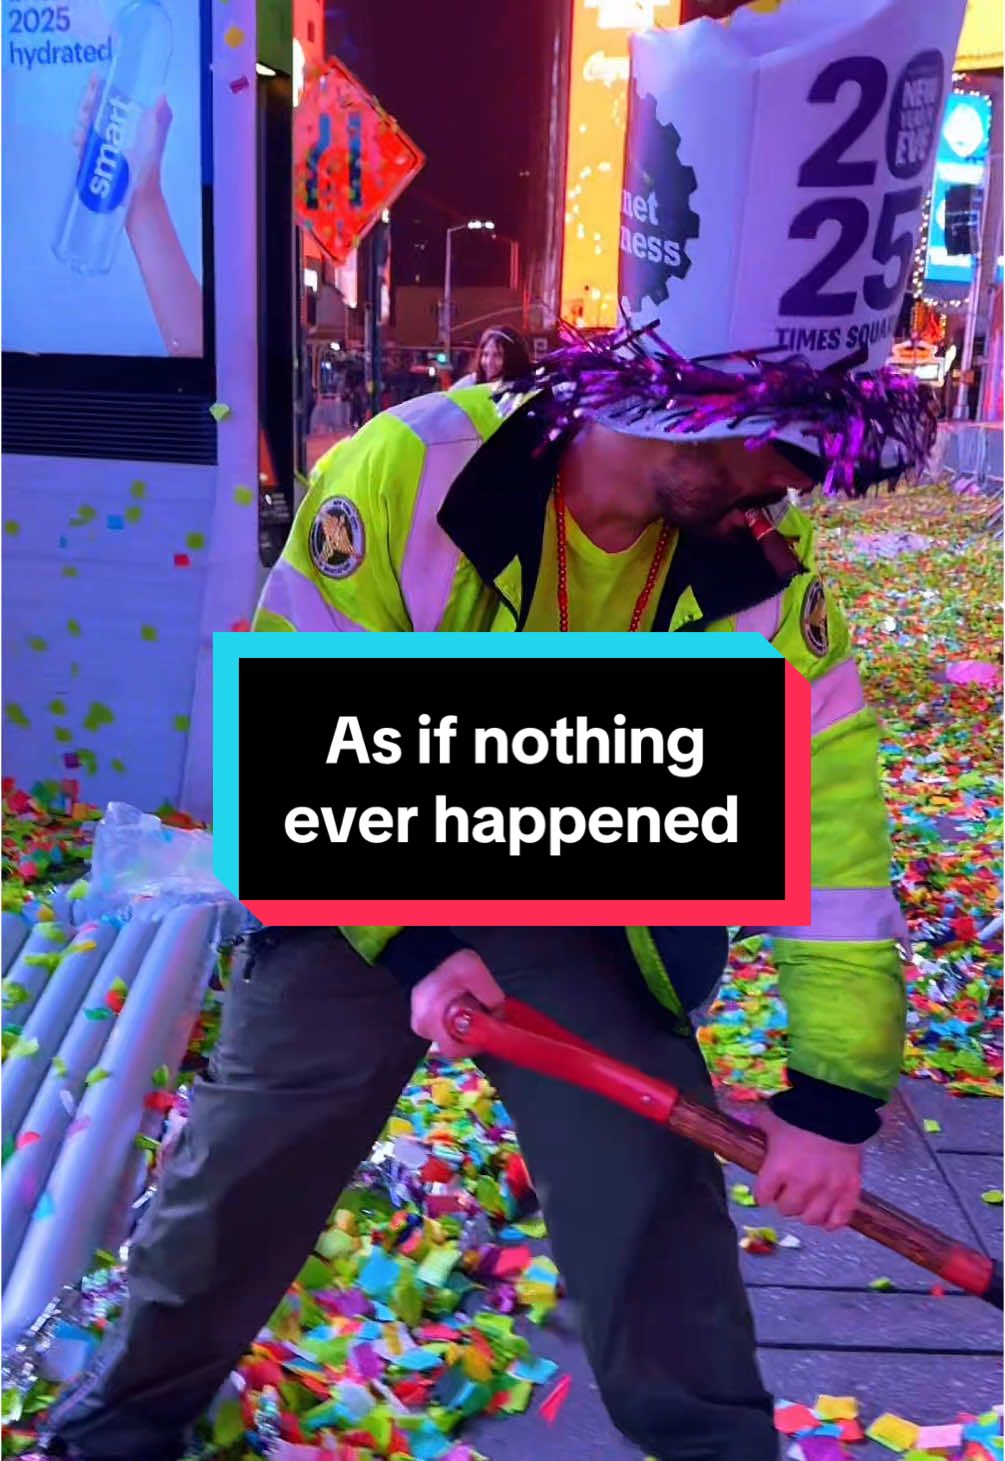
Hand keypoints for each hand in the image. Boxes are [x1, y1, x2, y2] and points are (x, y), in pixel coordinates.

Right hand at [72, 74, 171, 215]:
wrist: (140, 198)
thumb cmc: (148, 168)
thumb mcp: (155, 140)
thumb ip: (159, 118)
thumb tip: (162, 95)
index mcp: (126, 122)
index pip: (109, 97)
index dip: (101, 86)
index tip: (97, 79)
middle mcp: (112, 130)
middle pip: (92, 109)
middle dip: (87, 106)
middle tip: (88, 111)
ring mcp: (101, 145)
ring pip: (83, 127)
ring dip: (81, 126)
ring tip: (84, 133)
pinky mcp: (92, 160)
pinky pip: (80, 147)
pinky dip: (78, 145)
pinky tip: (81, 147)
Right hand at [411, 950, 504, 1058]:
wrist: (426, 951)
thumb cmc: (448, 962)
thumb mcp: (475, 972)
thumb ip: (492, 996)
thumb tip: (500, 1015)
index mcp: (430, 1020)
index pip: (454, 1051)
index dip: (474, 1046)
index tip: (487, 1033)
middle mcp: (421, 1027)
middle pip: (453, 1045)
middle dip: (471, 1036)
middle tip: (484, 1020)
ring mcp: (420, 1024)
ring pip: (449, 1038)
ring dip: (464, 1029)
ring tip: (474, 1010)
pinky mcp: (422, 1019)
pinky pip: (444, 1029)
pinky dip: (456, 1023)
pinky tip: (463, 1008)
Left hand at [753, 1105, 861, 1229]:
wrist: (838, 1106)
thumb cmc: (800, 1112)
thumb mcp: (771, 1118)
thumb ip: (759, 1127)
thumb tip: (750, 1127)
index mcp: (779, 1169)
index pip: (763, 1197)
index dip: (764, 1193)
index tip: (768, 1189)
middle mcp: (802, 1184)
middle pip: (787, 1210)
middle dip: (785, 1201)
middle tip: (789, 1191)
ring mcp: (828, 1189)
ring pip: (812, 1218)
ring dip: (807, 1212)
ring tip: (808, 1203)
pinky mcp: (850, 1190)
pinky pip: (840, 1218)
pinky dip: (833, 1221)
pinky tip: (827, 1217)